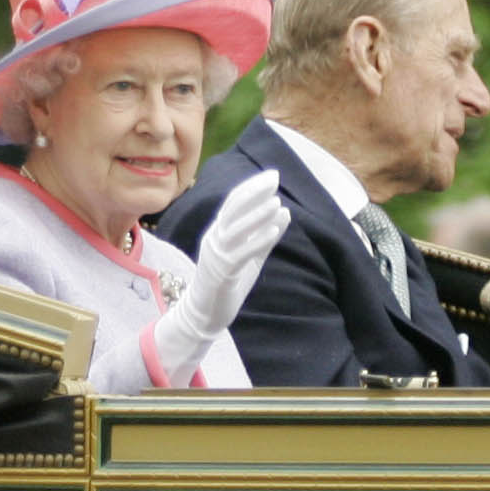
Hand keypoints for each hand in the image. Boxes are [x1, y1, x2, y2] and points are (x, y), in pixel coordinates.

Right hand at [154, 168, 286, 379]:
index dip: (252, 187)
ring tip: (277, 202)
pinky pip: (241, 253)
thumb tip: (285, 211)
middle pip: (233, 209)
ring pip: (235, 229)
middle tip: (275, 179)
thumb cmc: (227, 283)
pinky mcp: (222, 273)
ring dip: (257, 214)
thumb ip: (266, 235)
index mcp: (218, 232)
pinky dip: (257, 240)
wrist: (204, 314)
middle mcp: (214, 239)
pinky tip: (274, 230)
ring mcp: (216, 256)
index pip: (234, 202)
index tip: (272, 176)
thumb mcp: (250, 256)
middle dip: (254, 192)